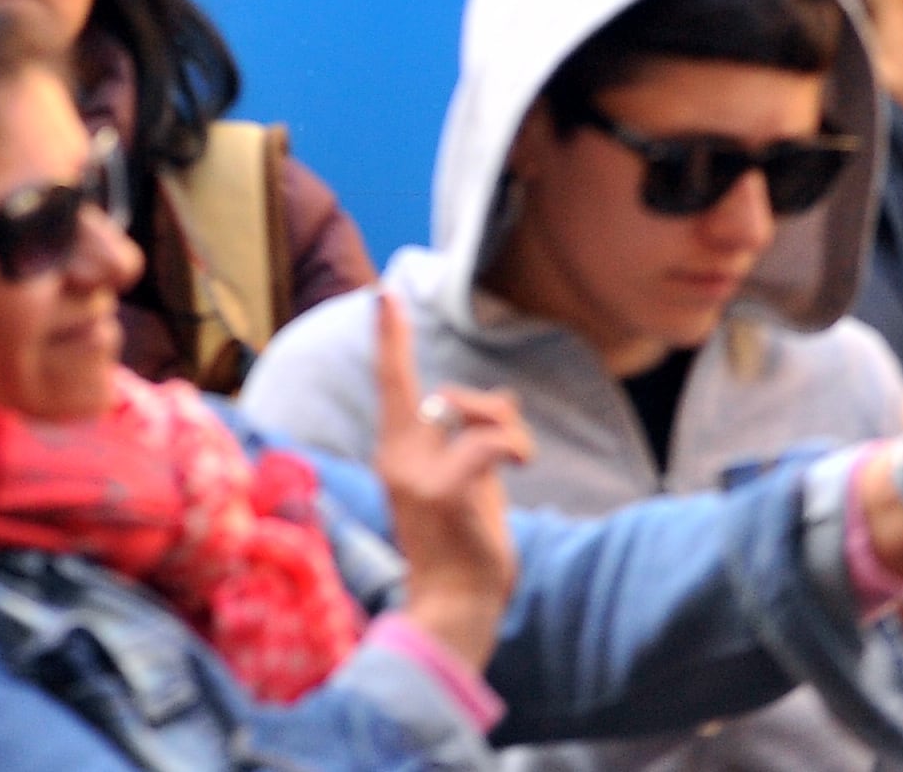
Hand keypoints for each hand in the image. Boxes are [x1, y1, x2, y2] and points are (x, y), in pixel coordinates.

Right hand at [369, 288, 527, 680]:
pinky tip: (520, 467)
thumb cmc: (464, 549)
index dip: (391, 338)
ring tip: (520, 467)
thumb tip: (504, 398)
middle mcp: (396, 456)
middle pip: (438, 393)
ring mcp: (415, 472)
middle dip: (487, 411)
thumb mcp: (472, 485)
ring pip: (469, 413)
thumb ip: (478, 440)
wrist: (455, 606)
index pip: (392, 384)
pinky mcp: (442, 490)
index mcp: (397, 453)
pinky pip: (487, 443)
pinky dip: (512, 447)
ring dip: (507, 433)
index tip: (382, 294)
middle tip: (514, 454)